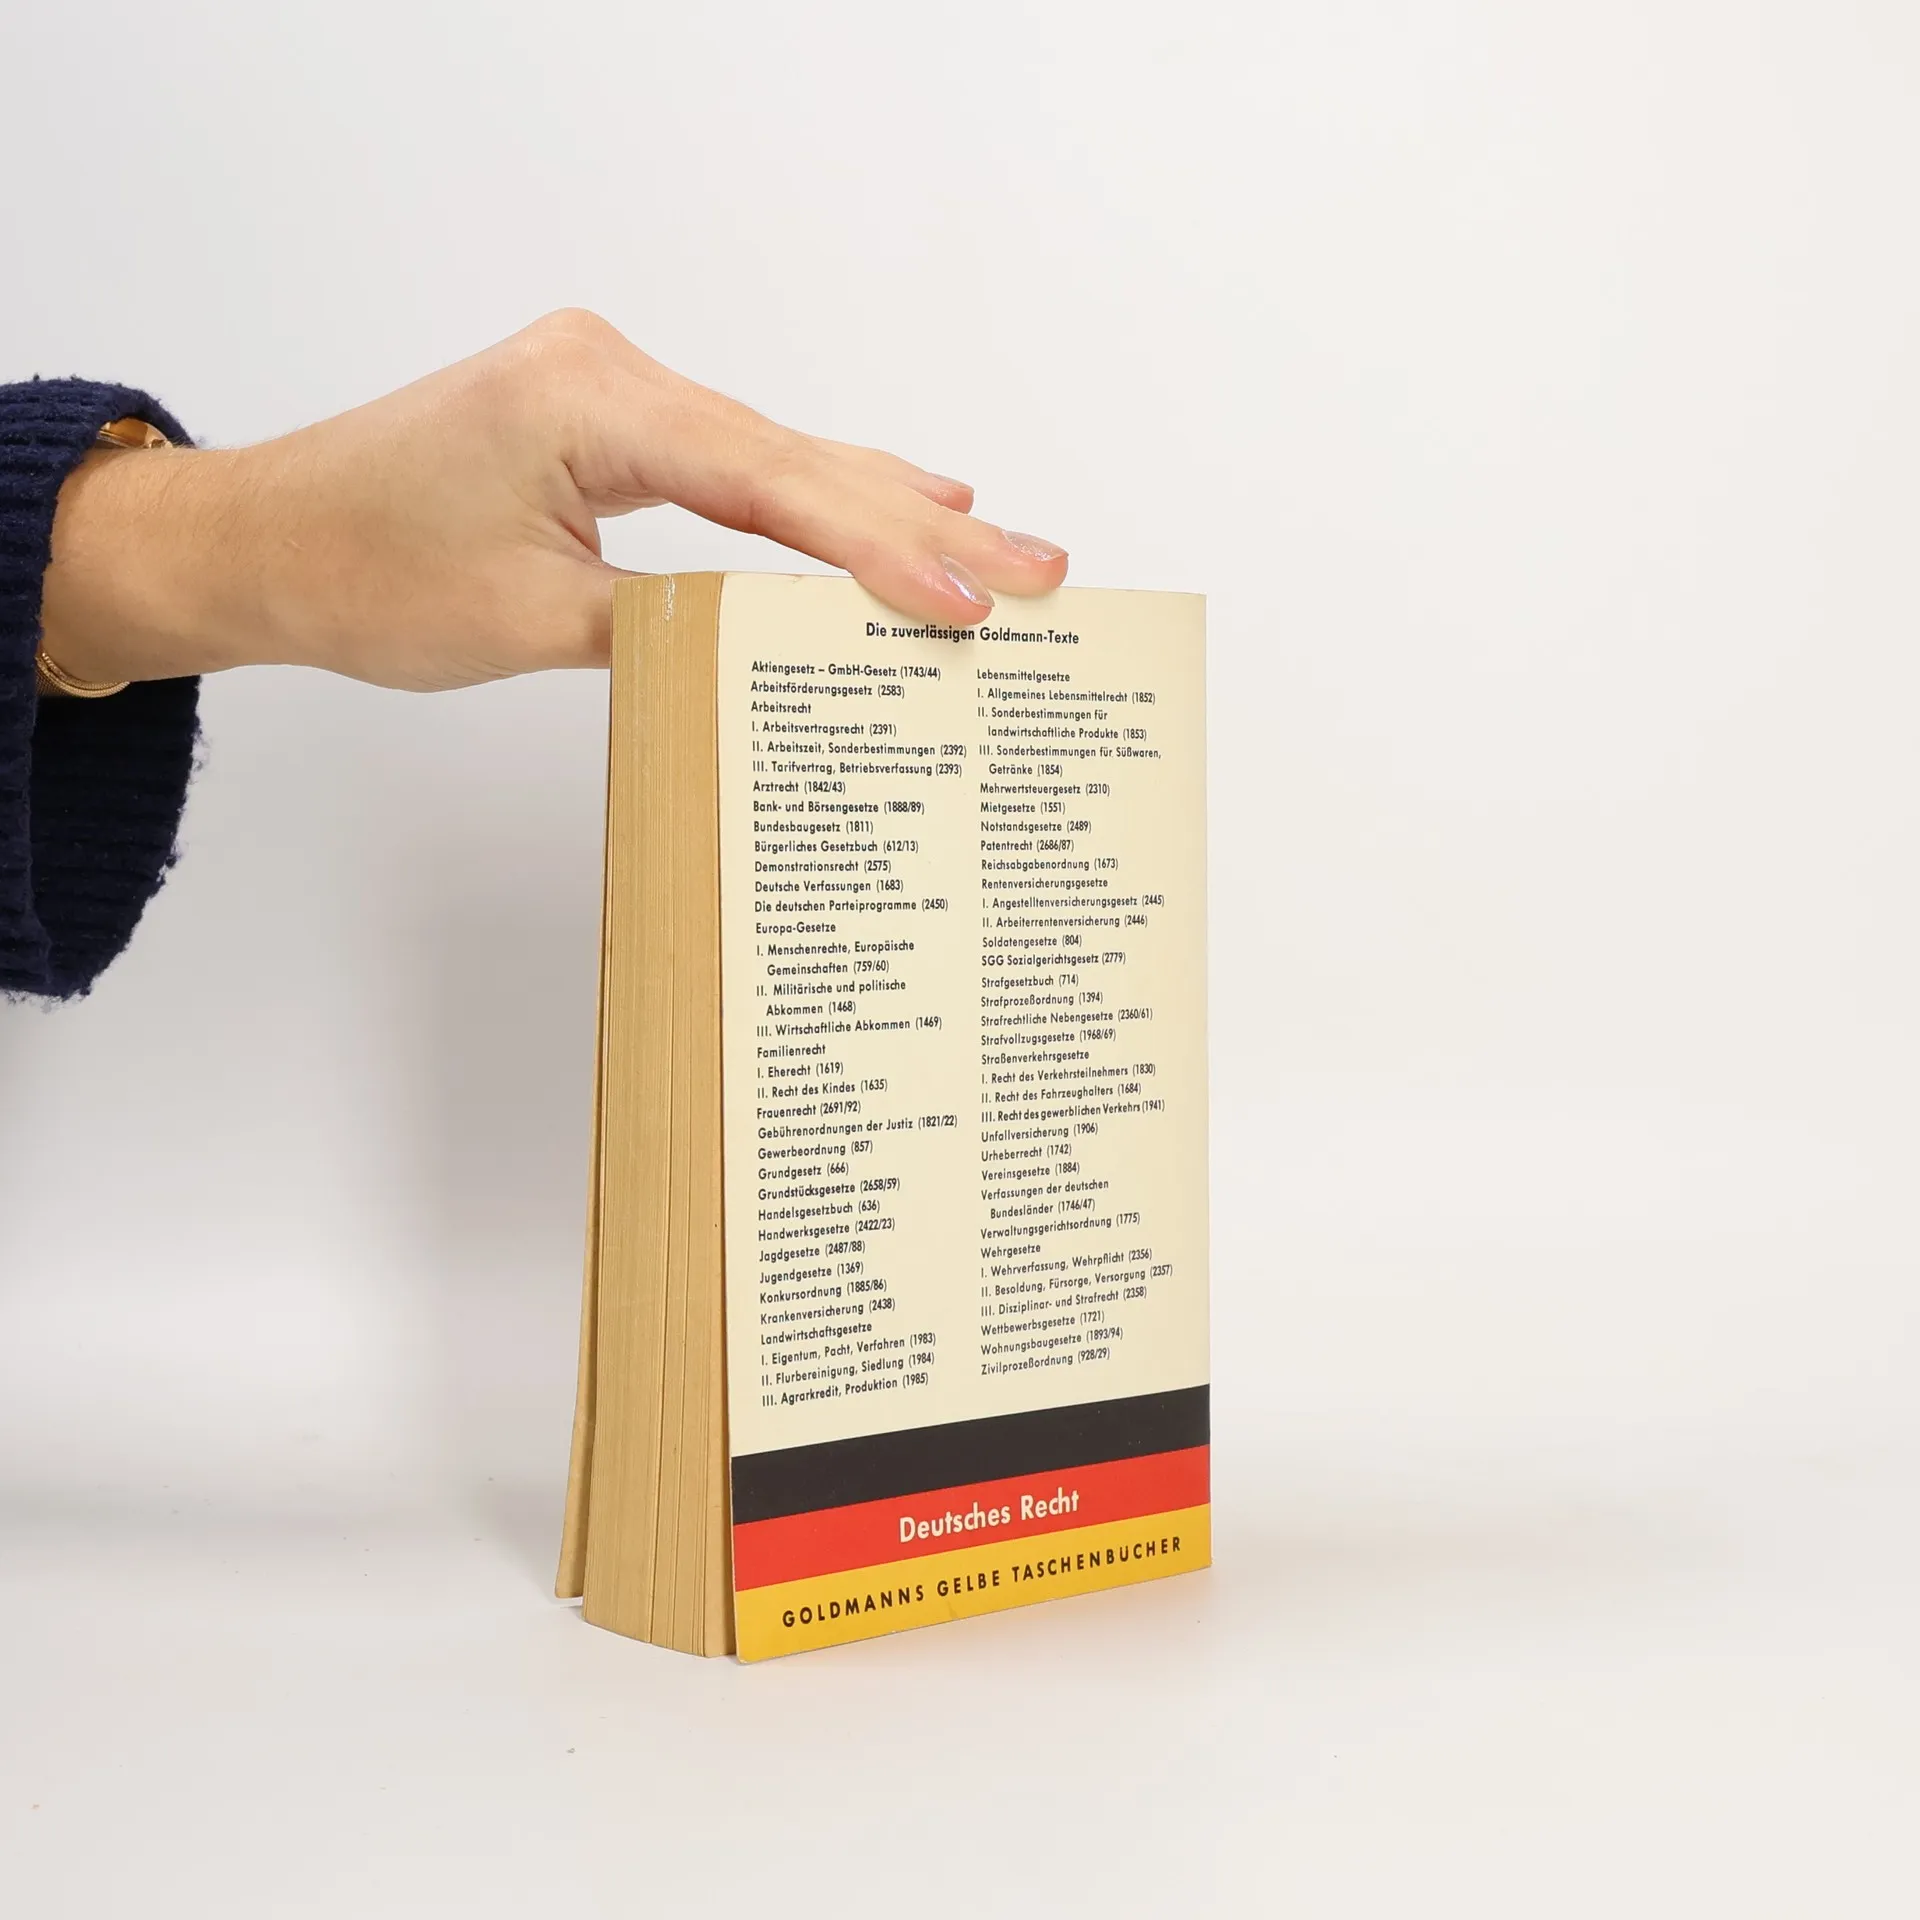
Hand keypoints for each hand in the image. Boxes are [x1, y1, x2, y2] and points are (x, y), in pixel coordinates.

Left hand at [38, 309, 1069, 692]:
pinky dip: (814, 496)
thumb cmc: (362, 571)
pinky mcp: (606, 421)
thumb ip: (669, 623)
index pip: (769, 483)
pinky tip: (893, 498)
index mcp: (587, 401)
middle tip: (1037, 569)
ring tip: (998, 543)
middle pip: (796, 458)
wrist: (264, 539)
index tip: (966, 600)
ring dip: (885, 508)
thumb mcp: (526, 620)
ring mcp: (611, 389)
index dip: (877, 550)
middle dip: (919, 525)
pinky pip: (736, 463)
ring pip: (778, 455)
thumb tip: (786, 648)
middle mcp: (610, 372)